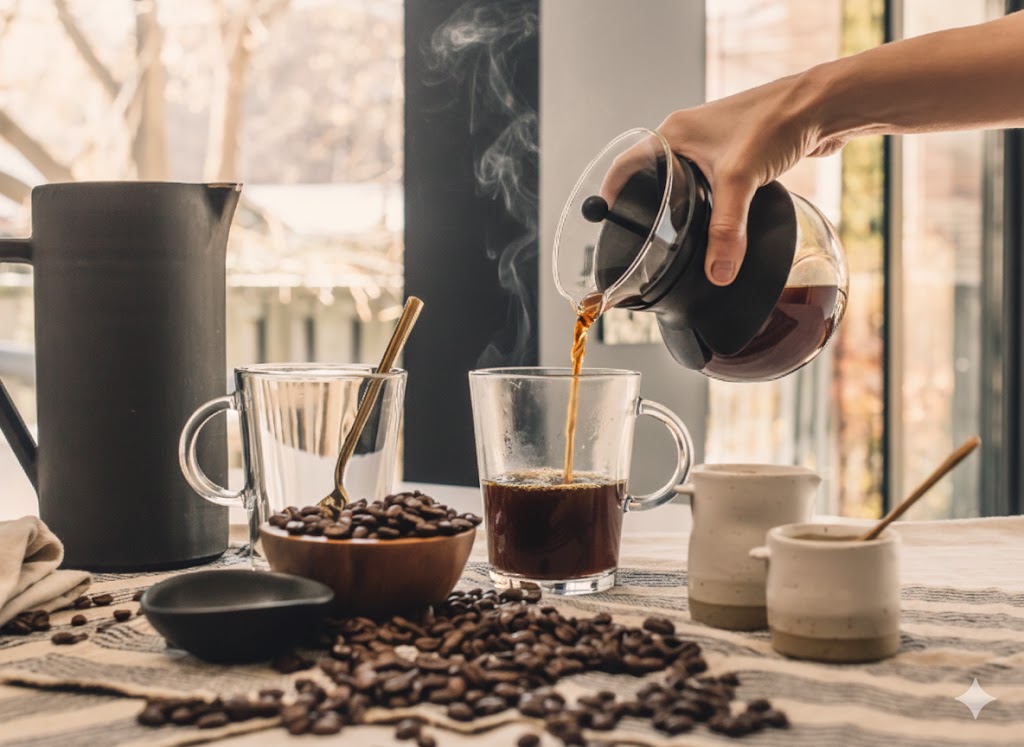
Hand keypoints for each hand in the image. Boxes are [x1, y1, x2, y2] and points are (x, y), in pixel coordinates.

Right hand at [604, 73, 836, 285]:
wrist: (821, 105)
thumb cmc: (775, 121)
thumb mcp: (740, 181)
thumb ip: (726, 231)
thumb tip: (718, 273)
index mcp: (673, 134)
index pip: (627, 164)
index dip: (612, 192)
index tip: (604, 219)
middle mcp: (688, 136)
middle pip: (654, 175)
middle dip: (647, 205)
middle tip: (641, 235)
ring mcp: (714, 144)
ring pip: (685, 180)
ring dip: (680, 205)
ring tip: (675, 234)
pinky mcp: (739, 154)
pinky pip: (713, 183)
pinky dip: (710, 203)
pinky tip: (717, 221)